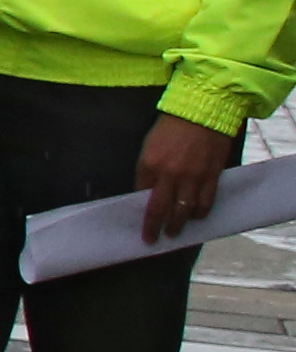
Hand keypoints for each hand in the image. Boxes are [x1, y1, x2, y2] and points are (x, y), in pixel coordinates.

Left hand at [140, 112, 235, 241]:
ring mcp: (192, 177)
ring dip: (178, 226)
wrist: (203, 112)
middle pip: (160, 210)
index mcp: (149, 165)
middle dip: (155, 229)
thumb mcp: (149, 147)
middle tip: (153, 239)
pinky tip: (196, 218)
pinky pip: (206, 202)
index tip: (139, 223)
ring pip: (184, 211)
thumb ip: (148, 170)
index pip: (141, 197)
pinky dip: (200, 214)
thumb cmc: (172, 128)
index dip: (140, 212)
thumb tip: (146, 192)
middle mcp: (169, 175)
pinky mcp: (212, 176)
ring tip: (174, 233)